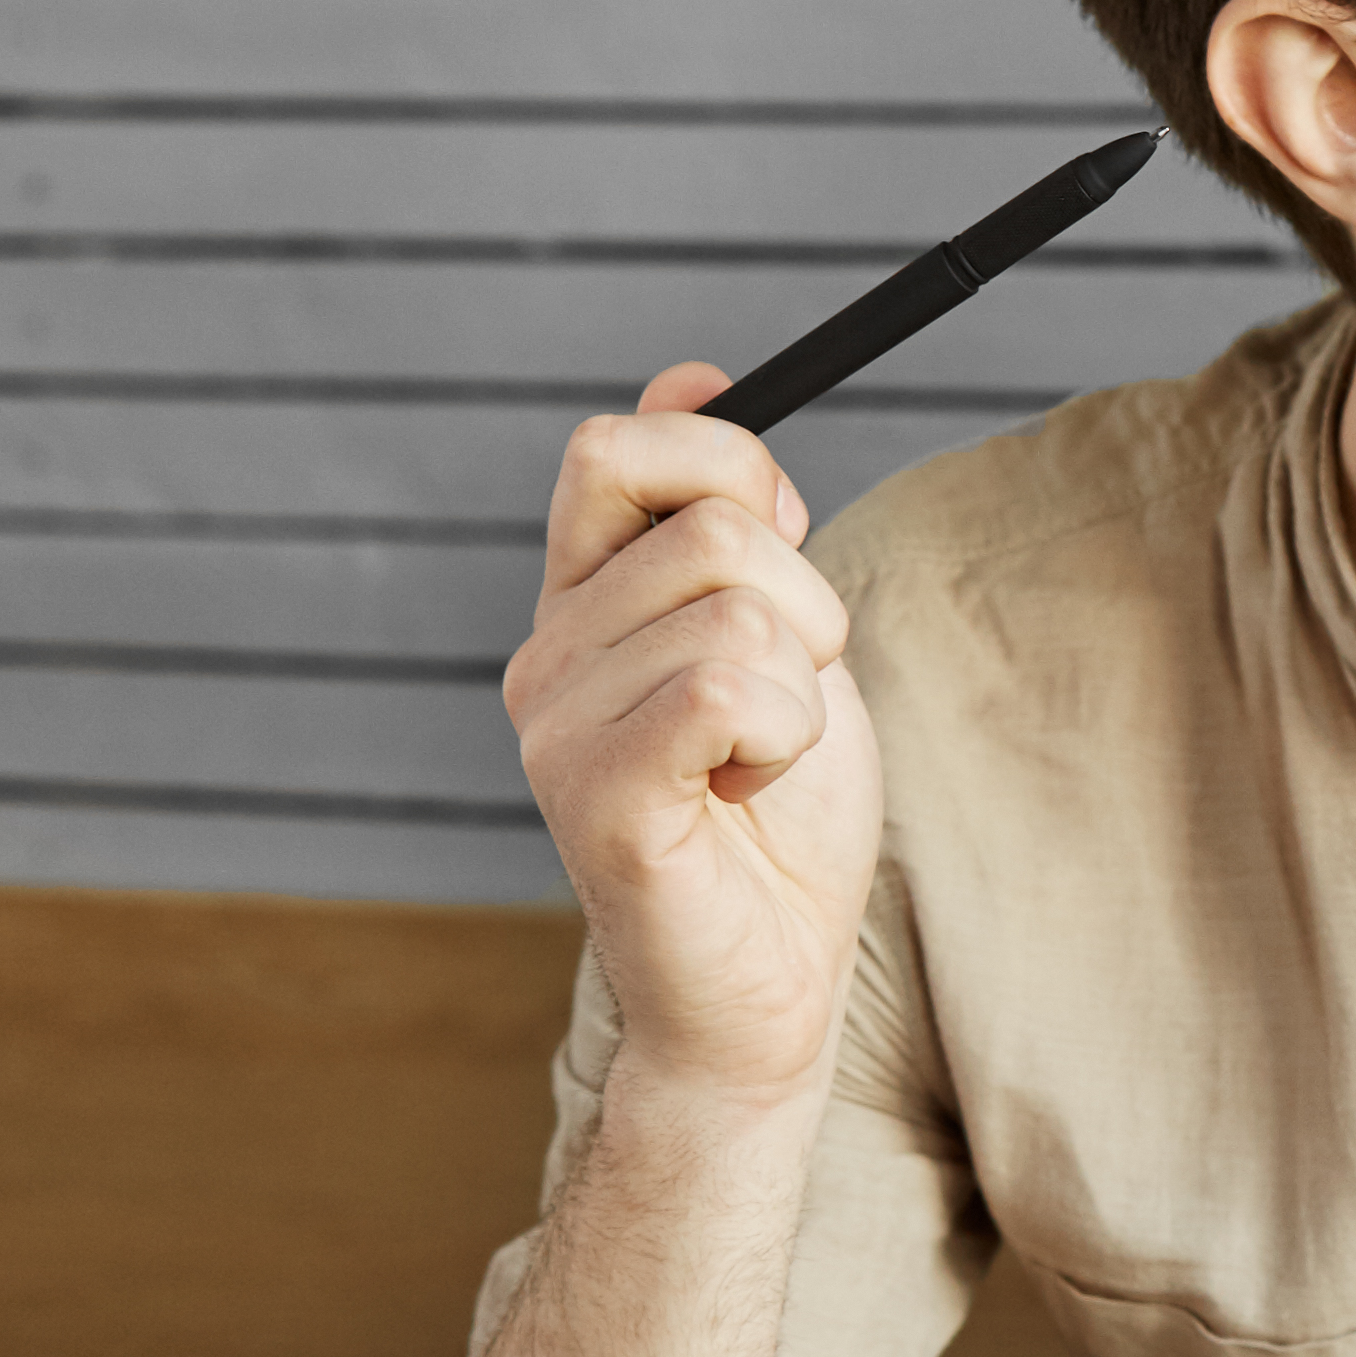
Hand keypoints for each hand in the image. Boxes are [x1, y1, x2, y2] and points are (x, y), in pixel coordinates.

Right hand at [500, 362, 881, 1121]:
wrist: (770, 984)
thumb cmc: (780, 824)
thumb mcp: (780, 640)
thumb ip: (738, 524)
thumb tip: (700, 373)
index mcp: (584, 607)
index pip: (618, 449)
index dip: (727, 462)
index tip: (783, 536)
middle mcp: (548, 655)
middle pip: (714, 526)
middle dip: (807, 604)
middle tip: (788, 702)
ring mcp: (557, 726)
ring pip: (738, 611)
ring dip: (805, 689)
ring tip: (762, 764)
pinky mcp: (594, 798)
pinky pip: (724, 687)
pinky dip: (785, 735)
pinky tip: (748, 790)